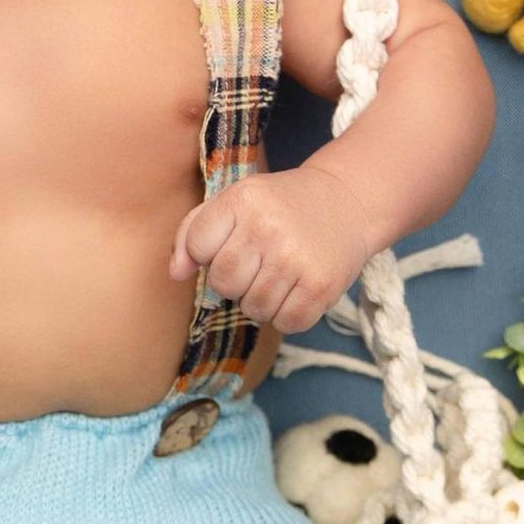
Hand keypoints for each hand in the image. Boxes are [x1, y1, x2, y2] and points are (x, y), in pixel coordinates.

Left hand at [168, 164, 375, 335]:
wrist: (347, 202)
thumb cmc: (280, 206)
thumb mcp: (236, 201)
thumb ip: (194, 231)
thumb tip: (176, 273)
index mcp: (242, 200)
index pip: (198, 247)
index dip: (208, 254)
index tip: (230, 244)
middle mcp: (268, 228)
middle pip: (224, 283)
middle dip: (234, 282)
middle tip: (257, 265)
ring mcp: (295, 258)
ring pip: (253, 308)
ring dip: (261, 300)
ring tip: (279, 275)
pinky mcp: (321, 286)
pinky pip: (285, 323)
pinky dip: (287, 315)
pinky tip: (297, 290)